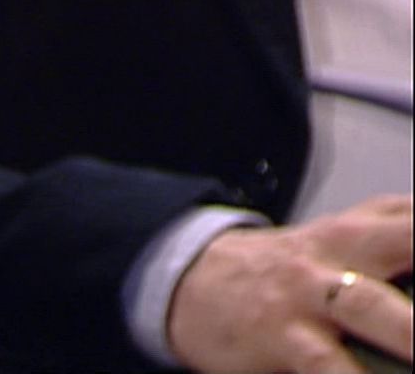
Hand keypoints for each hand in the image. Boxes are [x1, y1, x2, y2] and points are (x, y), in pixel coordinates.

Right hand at [169, 196, 413, 373]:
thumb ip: (404, 231)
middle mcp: (342, 253)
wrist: (192, 282)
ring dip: (413, 333)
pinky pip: (330, 370)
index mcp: (366, 226)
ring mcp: (312, 297)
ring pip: (376, 310)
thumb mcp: (351, 236)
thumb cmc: (295, 272)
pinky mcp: (285, 342)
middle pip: (406, 240)